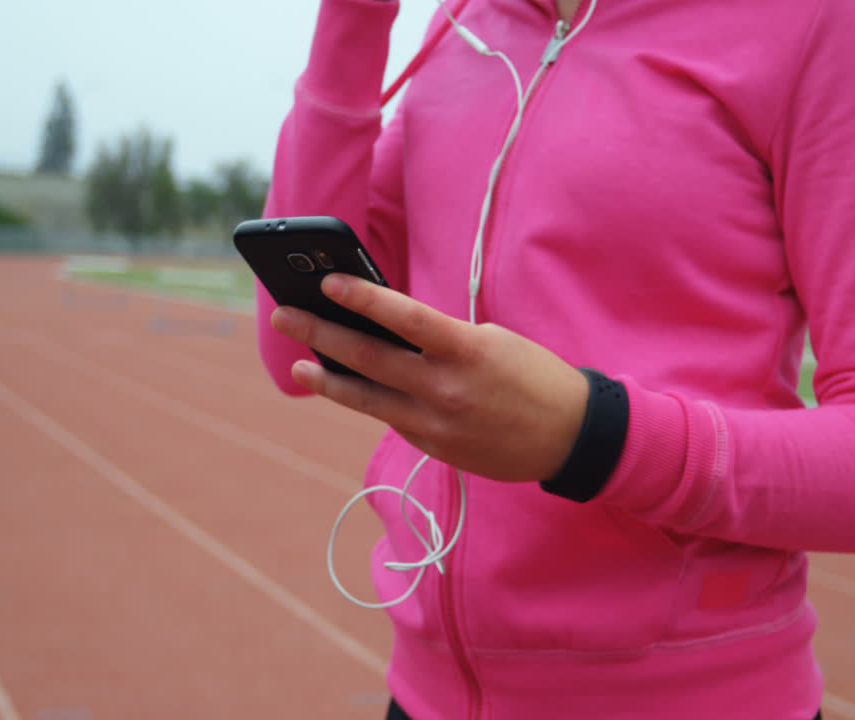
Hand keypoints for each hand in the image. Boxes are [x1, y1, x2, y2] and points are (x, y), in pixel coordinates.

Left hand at [270, 274, 588, 483]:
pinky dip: (368, 400)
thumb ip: (439, 339)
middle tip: (285, 316)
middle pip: (369, 358)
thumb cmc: (532, 376)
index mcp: (466, 350)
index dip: (362, 297)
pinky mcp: (434, 447)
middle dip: (320, 333)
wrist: (570, 436)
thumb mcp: (491, 341)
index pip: (404, 317)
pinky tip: (346, 388)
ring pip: (366, 398)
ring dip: (327, 379)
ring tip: (300, 365)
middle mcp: (445, 388)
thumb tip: (386, 332)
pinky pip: (391, 418)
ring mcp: (436, 423)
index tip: (327, 282)